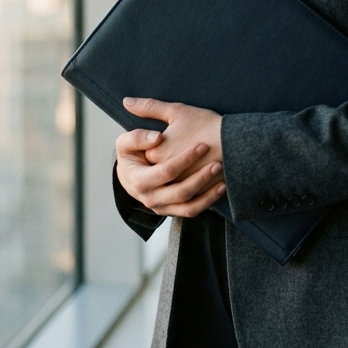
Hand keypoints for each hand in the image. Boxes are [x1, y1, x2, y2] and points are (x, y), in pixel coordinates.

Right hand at [115, 98, 224, 217]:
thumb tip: (156, 138)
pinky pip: (192, 210)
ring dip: (208, 193)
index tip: (202, 145)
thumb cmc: (131, 153)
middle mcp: (150, 198)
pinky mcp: (172, 210)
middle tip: (218, 162)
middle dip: (201, 177)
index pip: (166, 172)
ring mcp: (162, 207)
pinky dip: (208, 201)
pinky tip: (221, 186)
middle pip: (180, 192)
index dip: (185, 159)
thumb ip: (137, 137)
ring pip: (188, 207)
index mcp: (139, 181)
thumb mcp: (125, 142)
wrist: (131, 172)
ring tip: (223, 176)